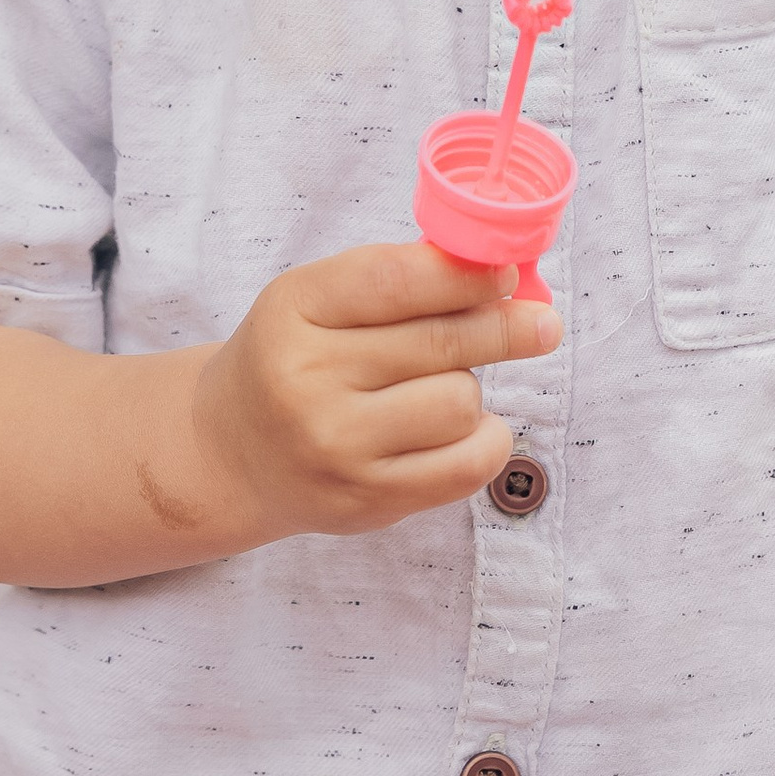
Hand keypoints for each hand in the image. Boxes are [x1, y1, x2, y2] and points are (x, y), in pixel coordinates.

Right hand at [194, 241, 552, 544]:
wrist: (232, 452)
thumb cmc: (293, 359)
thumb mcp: (317, 298)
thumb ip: (398, 278)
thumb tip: (500, 273)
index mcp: (293, 311)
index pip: (398, 282)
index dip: (468, 275)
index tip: (509, 275)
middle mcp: (306, 381)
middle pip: (442, 343)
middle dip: (505, 327)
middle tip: (542, 323)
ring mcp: (335, 448)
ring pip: (460, 402)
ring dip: (469, 389)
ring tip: (441, 387)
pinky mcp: (366, 502)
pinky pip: (466, 465)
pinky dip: (484, 441)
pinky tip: (467, 428)